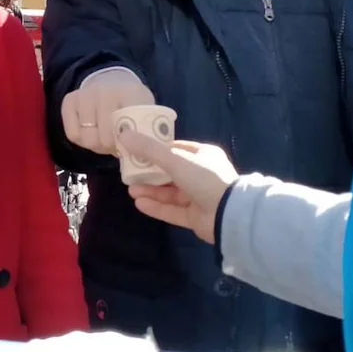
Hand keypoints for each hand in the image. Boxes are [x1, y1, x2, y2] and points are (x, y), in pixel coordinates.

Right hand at [60, 69, 153, 154]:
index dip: (127, 144)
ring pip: (86, 138)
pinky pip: (72, 134)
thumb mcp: (145, 115)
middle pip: (103, 139)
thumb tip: (135, 155)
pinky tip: (91, 131)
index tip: (130, 146)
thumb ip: (143, 133)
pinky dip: (81, 139)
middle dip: (110, 147)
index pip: (126, 130)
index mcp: (131, 94)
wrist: (113, 83)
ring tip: (105, 137)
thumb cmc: (132, 106)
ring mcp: (85, 94)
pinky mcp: (69, 100)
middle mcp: (104, 91)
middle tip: (117, 144)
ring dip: (96, 144)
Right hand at [119, 133, 238, 244]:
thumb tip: (124, 135)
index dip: (156, 149)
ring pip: (170, 192)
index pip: (176, 149)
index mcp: (203, 156)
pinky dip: (157, 207)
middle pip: (170, 172)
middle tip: (130, 173)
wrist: (228, 214)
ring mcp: (199, 197)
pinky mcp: (195, 217)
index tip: (136, 150)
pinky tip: (139, 203)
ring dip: (150, 190)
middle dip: (149, 173)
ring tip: (130, 190)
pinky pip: (172, 210)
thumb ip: (149, 149)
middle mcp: (201, 175)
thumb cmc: (204, 178)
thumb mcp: (175, 159)